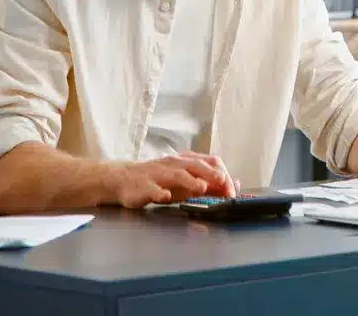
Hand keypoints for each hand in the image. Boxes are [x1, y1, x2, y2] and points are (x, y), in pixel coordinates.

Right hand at [107, 151, 237, 208]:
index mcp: (186, 161)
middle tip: (223, 183)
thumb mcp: (185, 181)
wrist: (123, 179)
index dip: (222, 175)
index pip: (209, 162)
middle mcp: (174, 164)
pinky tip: (165, 196)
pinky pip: (152, 188)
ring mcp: (158, 173)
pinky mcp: (143, 185)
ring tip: (202, 187)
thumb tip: (233, 184)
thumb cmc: (159, 181)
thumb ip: (207, 182)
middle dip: (211, 174)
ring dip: (190, 181)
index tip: (231, 190)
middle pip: (196, 166)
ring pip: (176, 174)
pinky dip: (159, 192)